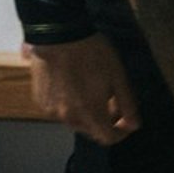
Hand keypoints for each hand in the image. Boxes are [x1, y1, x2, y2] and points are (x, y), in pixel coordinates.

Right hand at [24, 32, 139, 144]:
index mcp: (90, 114)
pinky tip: (71, 86)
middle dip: (103, 120)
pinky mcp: (40, 100)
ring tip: (90, 91)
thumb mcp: (118, 76)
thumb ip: (127, 105)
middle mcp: (69, 118)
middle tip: (110, 101)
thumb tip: (134, 125)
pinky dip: (68, 104)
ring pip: (73, 121)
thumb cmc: (92, 53)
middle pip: (90, 130)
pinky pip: (58, 110)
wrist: (58, 34)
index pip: (107, 138)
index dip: (120, 132)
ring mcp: (51, 110)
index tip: (126, 120)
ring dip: (85, 113)